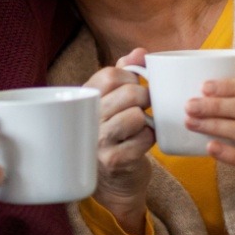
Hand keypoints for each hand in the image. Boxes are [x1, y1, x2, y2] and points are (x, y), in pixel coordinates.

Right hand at [86, 50, 155, 232]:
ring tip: (141, 125)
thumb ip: (124, 73)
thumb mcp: (112, 101)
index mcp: (84, 100)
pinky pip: (144, 138)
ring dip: (146, 120)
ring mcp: (99, 141)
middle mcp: (87, 119)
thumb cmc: (115, 134)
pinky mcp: (115, 160)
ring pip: (136, 116)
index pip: (110, 74)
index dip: (131, 76)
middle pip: (128, 93)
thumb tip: (140, 51)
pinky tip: (142, 142)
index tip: (136, 84)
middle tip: (145, 106)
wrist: (113, 182)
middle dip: (145, 97)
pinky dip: (150, 139)